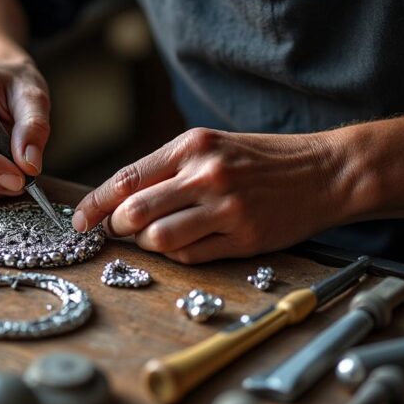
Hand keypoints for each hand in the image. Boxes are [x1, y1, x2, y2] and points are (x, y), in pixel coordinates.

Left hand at [73, 128, 346, 262]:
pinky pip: (189, 256)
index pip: (125, 178)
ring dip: (146, 243)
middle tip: (118, 229)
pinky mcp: (244, 238)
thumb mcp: (210, 146)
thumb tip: (118, 199)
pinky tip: (185, 242)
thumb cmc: (260, 159)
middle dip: (116, 226)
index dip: (94, 204)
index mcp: (191, 146)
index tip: (79, 220)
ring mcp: (226, 208)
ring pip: (157, 239)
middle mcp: (205, 175)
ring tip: (155, 236)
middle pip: (134, 212)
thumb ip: (165, 169)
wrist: (324, 171)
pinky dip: (176, 254)